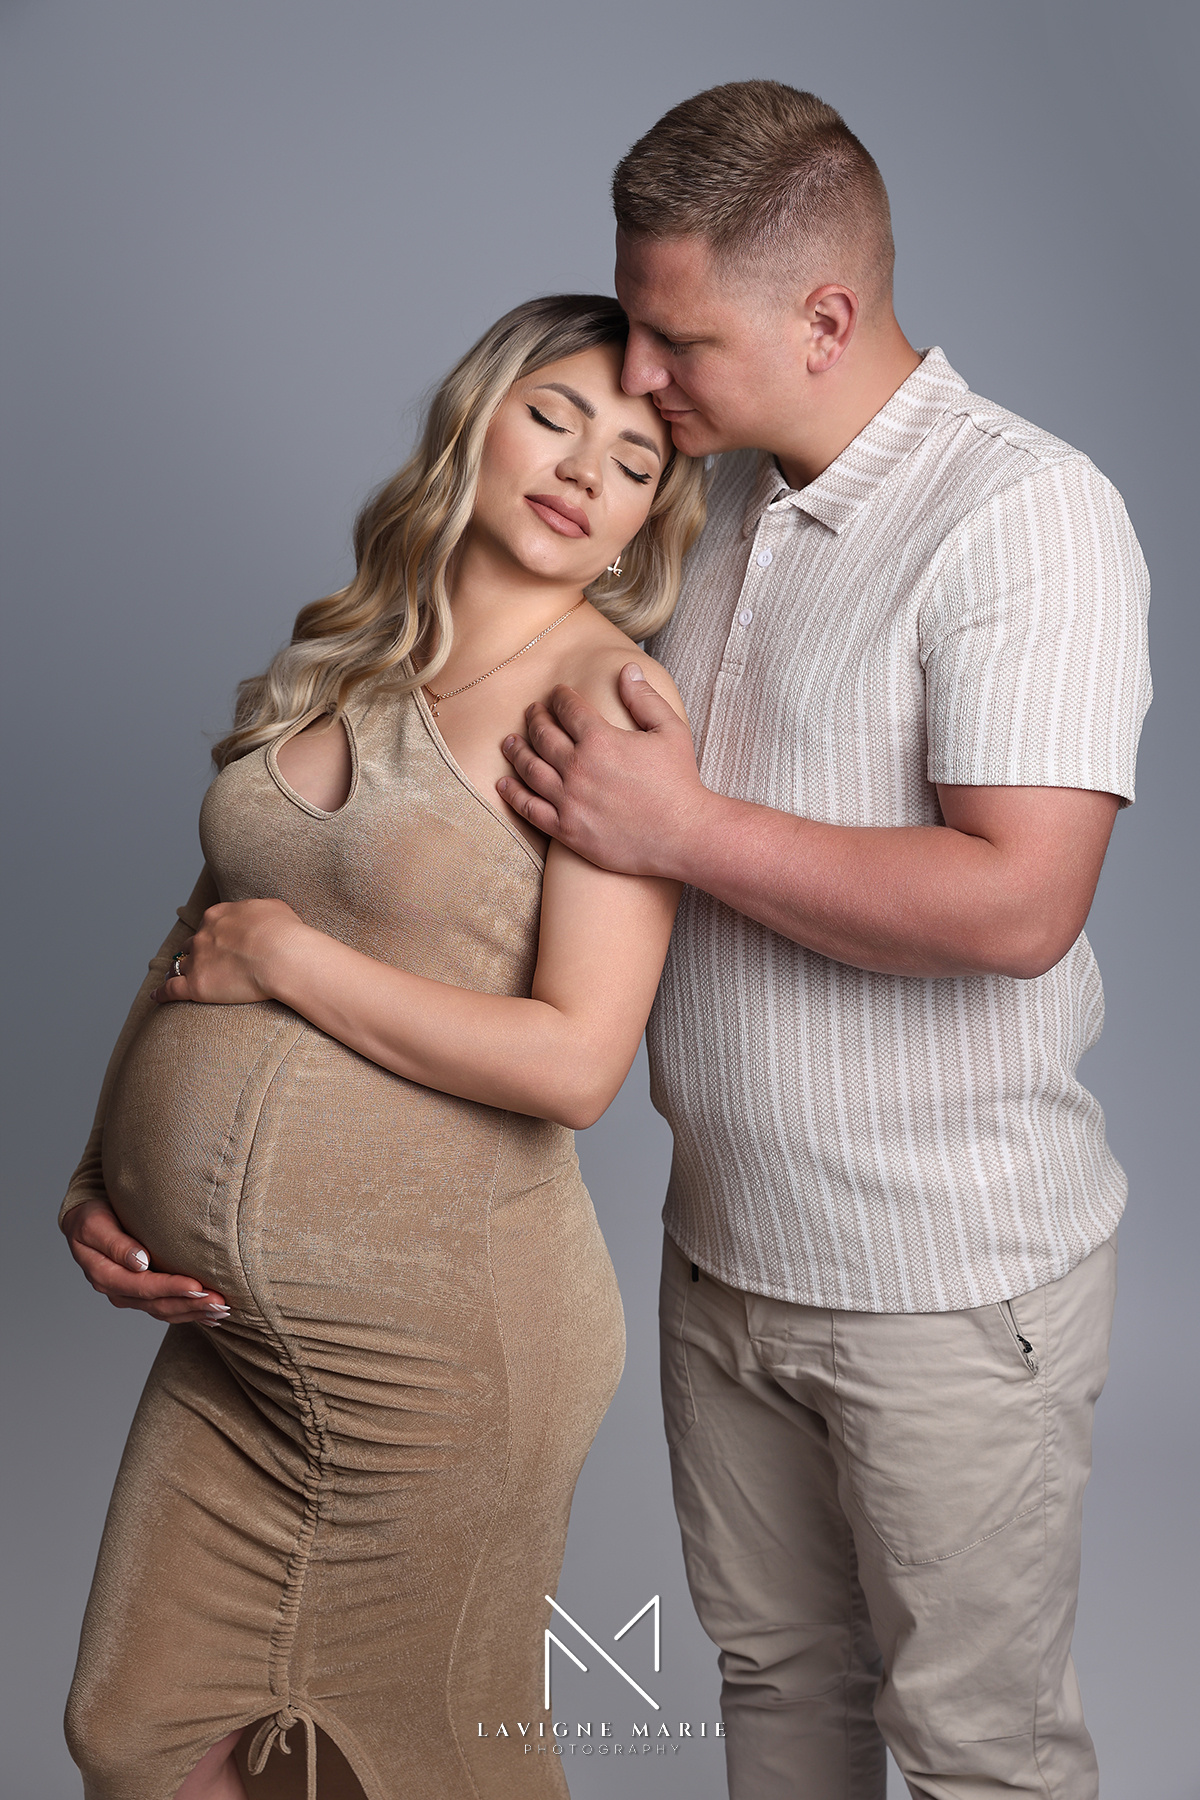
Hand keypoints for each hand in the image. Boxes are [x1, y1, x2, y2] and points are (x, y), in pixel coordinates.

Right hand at [63, 1198, 229, 1324]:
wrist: (85, 1223)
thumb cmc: (90, 1218)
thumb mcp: (95, 1226)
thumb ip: (116, 1244)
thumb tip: (140, 1262)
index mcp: (105, 1276)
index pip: (143, 1287)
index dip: (171, 1288)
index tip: (197, 1286)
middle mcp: (118, 1292)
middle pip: (158, 1304)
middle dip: (190, 1304)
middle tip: (220, 1302)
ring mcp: (131, 1296)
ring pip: (165, 1311)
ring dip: (194, 1312)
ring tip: (221, 1310)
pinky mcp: (142, 1295)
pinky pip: (167, 1309)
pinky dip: (189, 1313)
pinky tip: (210, 1316)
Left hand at [152, 898, 303, 1005]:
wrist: (283, 956)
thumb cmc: (285, 933)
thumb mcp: (274, 908)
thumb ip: (258, 910)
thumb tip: (260, 916)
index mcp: (218, 915)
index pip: (209, 924)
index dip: (213, 933)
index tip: (218, 941)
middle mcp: (203, 935)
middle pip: (192, 944)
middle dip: (197, 951)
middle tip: (204, 961)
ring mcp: (197, 960)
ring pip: (180, 965)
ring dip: (179, 970)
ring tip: (177, 977)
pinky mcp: (196, 985)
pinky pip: (171, 989)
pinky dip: (162, 993)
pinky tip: (156, 997)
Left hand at [498, 665, 708, 877]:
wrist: (684, 835)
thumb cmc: (679, 782)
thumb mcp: (669, 731)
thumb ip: (644, 698)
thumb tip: (627, 669)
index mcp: (600, 739)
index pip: (567, 709)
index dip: (559, 697)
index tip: (556, 694)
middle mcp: (578, 767)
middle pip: (543, 736)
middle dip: (535, 719)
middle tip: (531, 713)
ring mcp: (569, 800)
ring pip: (530, 769)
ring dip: (516, 752)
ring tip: (510, 743)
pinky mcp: (567, 830)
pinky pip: (530, 808)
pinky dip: (513, 793)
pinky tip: (504, 783)